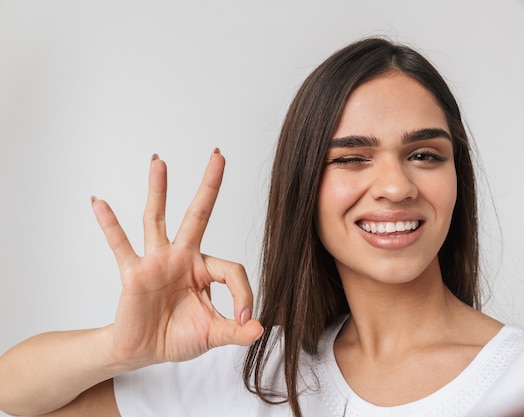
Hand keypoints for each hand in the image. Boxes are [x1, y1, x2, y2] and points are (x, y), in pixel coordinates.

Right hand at [91, 149, 262, 365]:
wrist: (143, 350)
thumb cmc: (178, 336)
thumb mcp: (212, 335)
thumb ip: (236, 331)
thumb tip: (259, 330)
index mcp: (204, 270)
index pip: (232, 270)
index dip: (244, 295)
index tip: (245, 320)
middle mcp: (182, 257)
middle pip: (198, 215)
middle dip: (209, 186)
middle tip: (218, 155)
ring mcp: (157, 261)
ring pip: (157, 220)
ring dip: (159, 191)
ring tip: (159, 162)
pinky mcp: (134, 272)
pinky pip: (120, 245)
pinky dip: (110, 225)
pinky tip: (100, 202)